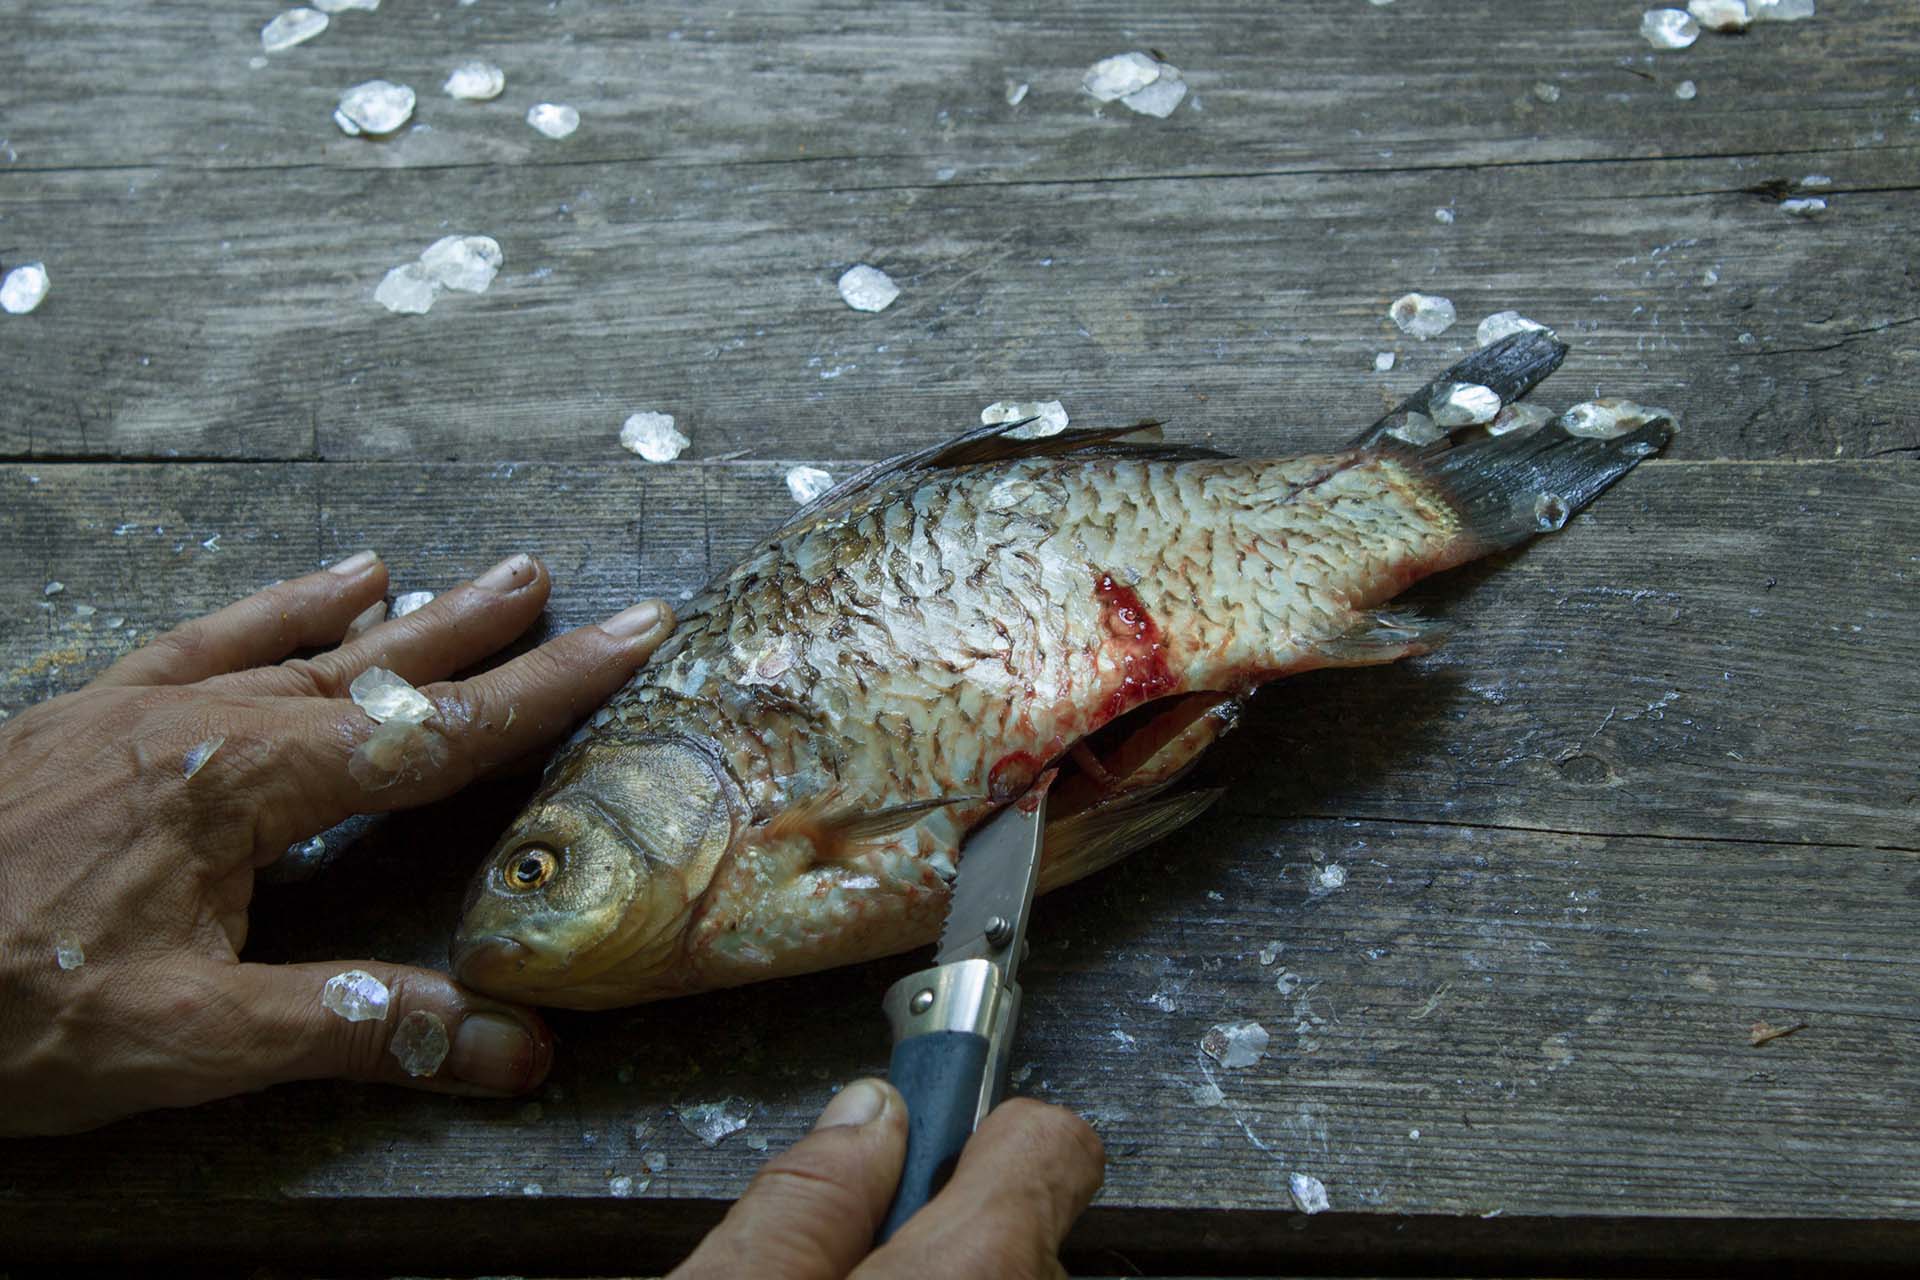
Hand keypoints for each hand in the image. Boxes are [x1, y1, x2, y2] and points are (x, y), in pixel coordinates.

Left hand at [0, 550, 672, 1135]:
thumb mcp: (186, 1042)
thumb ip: (357, 1028)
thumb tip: (517, 1050)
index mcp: (240, 786)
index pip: (430, 733)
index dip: (543, 689)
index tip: (629, 634)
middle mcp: (200, 722)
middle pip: (377, 667)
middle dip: (489, 633)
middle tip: (571, 587)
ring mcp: (137, 705)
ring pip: (301, 644)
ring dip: (401, 615)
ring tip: (477, 576)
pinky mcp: (86, 712)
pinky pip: (206, 636)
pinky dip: (278, 609)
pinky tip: (319, 587)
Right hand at [673, 1081, 1105, 1279]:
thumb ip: (805, 1193)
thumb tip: (865, 1112)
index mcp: (977, 1273)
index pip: (1049, 1139)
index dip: (976, 1115)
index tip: (923, 1115)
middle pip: (1016, 1221)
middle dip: (936, 1217)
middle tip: (842, 1253)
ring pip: (1002, 1279)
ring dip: (942, 1279)